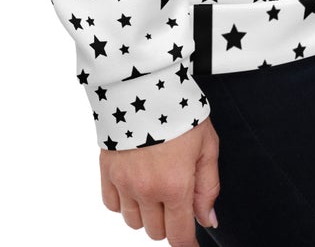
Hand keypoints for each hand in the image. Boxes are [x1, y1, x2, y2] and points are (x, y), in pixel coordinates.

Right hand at [99, 115, 220, 245]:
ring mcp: (123, 182)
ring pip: (133, 223)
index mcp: (175, 185)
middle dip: (169, 221)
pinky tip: (135, 183)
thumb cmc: (180, 111)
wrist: (145, 84)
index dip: (187, 244)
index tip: (190, 243)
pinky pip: (112, 205)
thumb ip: (208, 187)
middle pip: (156, 232)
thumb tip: (208, 220)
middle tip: (176, 197)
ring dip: (146, 213)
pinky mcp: (106, 171)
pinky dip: (123, 201)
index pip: (179, 235)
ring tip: (155, 186)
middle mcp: (146, 190)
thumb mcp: (207, 145)